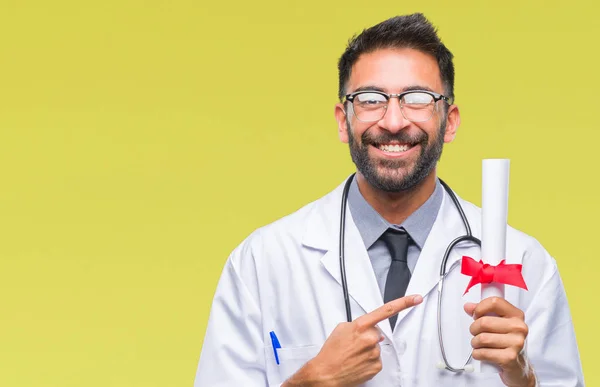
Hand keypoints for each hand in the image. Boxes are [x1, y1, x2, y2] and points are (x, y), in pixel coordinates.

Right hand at [283, 294, 422, 386]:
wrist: (326, 374)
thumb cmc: (331, 352)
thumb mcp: (340, 330)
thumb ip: (358, 324)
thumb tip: (372, 329)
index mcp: (360, 326)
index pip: (386, 311)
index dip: (404, 303)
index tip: (416, 299)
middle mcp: (370, 338)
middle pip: (377, 333)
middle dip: (368, 337)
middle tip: (353, 345)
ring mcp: (374, 353)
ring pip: (376, 347)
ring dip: (367, 350)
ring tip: (352, 355)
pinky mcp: (376, 366)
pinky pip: (377, 360)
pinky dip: (368, 361)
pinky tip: (357, 362)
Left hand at [465, 297, 535, 386]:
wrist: (519, 367)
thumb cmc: (507, 343)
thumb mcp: (499, 324)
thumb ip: (483, 313)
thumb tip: (468, 307)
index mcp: (516, 315)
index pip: (494, 302)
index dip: (480, 308)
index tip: (476, 315)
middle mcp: (519, 328)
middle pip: (484, 322)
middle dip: (474, 329)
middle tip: (476, 333)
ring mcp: (516, 343)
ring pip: (482, 338)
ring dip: (475, 343)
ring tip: (479, 345)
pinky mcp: (510, 358)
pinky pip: (483, 353)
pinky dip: (477, 354)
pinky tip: (481, 354)